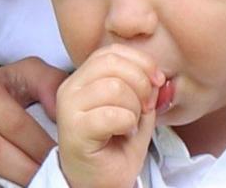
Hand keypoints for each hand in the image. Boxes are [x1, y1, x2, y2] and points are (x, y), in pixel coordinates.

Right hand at [52, 45, 171, 187]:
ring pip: (114, 87)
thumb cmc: (117, 147)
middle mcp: (70, 88)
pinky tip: (123, 133)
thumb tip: (157, 75)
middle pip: (113, 64)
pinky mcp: (73, 130)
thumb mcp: (136, 108)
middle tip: (145, 107)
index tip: (157, 81)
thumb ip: (144, 87)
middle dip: (140, 84)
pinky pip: (112, 114)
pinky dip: (127, 123)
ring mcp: (68, 109)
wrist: (103, 182)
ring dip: (134, 108)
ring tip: (130, 124)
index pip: (112, 52)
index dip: (141, 62)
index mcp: (83, 78)